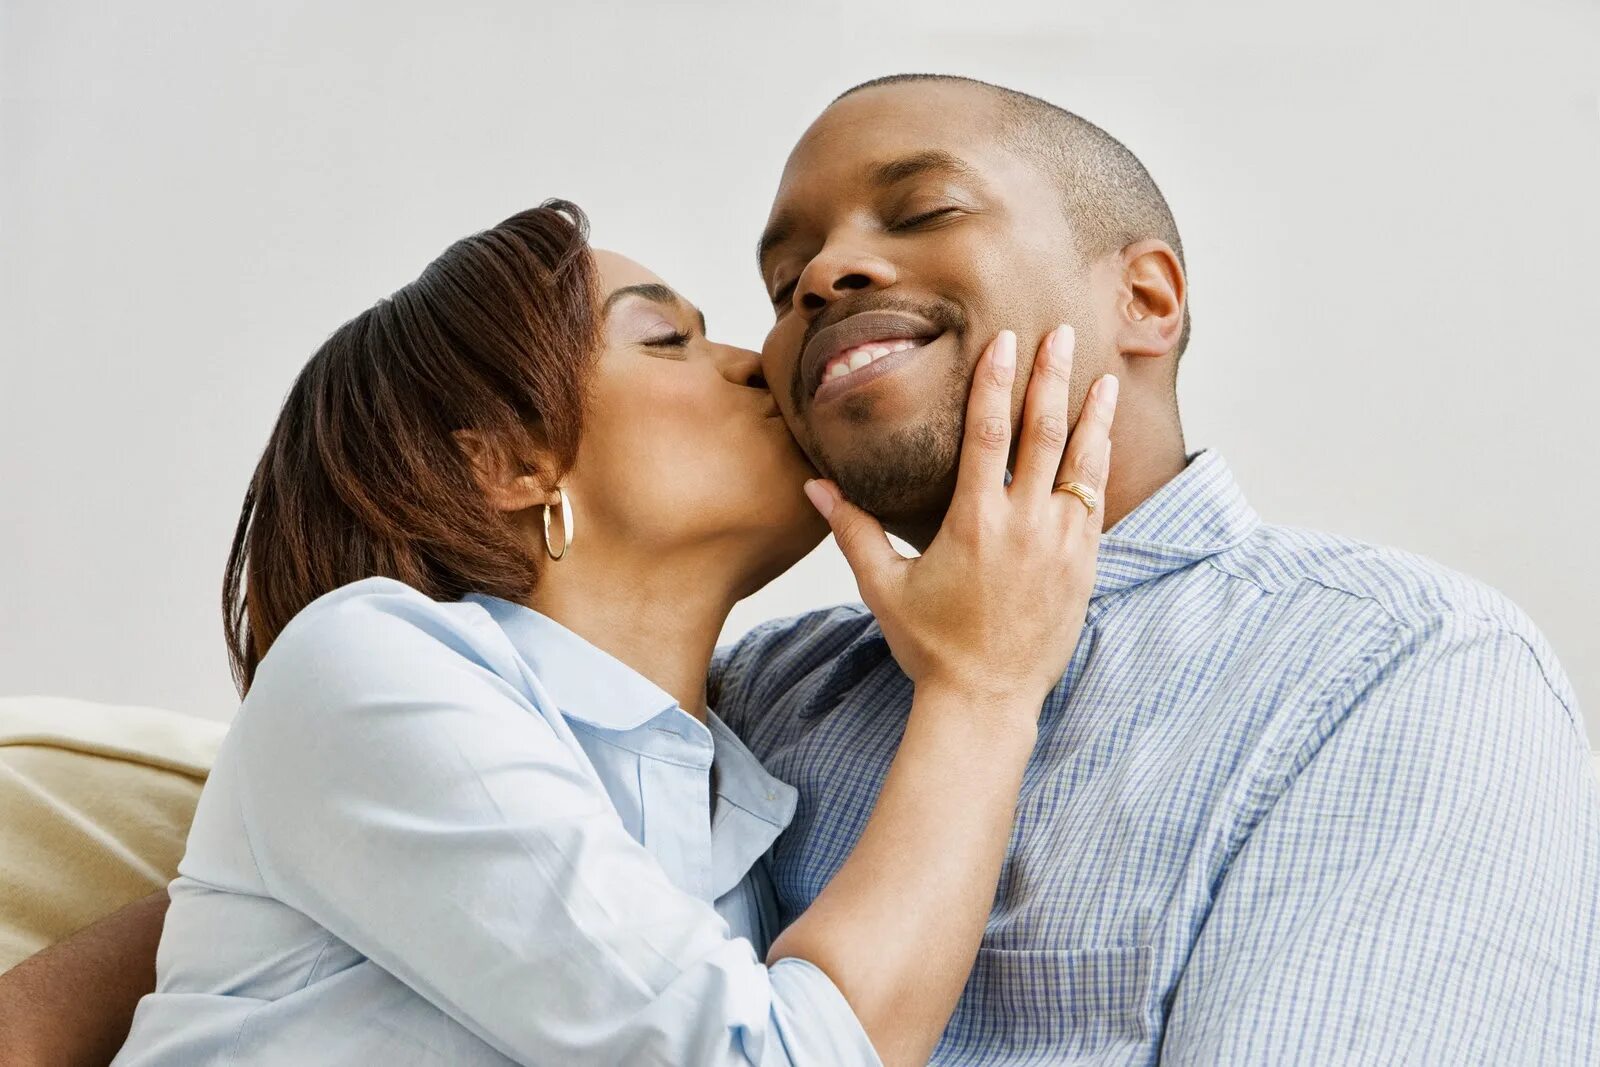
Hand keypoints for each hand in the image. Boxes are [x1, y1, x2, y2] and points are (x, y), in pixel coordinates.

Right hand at [803, 325, 1116, 712]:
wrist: (986, 701)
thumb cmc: (930, 645)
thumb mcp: (884, 587)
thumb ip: (852, 530)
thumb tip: (813, 486)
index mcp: (974, 520)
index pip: (989, 431)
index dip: (997, 380)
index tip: (1007, 340)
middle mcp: (1024, 524)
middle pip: (1044, 433)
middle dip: (1051, 378)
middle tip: (1060, 333)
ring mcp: (1061, 545)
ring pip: (1084, 464)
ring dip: (1093, 415)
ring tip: (1103, 376)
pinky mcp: (1084, 567)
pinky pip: (1098, 503)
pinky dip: (1102, 466)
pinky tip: (1106, 442)